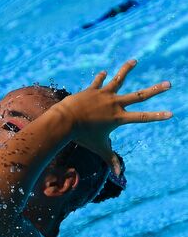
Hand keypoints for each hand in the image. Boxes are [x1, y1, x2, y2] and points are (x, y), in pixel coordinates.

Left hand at [57, 60, 171, 173]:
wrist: (66, 120)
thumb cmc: (83, 137)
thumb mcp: (100, 148)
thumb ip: (111, 159)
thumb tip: (119, 176)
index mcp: (119, 118)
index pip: (143, 117)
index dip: (157, 116)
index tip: (171, 113)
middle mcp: (114, 103)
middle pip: (139, 95)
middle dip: (156, 90)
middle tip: (169, 84)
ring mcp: (103, 94)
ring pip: (119, 79)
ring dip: (126, 69)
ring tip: (134, 60)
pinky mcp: (92, 89)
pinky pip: (98, 81)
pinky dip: (101, 77)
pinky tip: (104, 72)